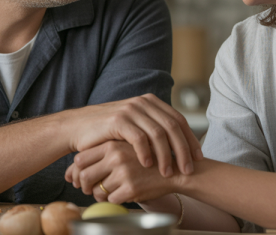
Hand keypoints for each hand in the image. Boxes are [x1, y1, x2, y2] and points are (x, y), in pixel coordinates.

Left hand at [65, 140, 179, 203]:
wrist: (177, 168)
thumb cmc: (147, 158)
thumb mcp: (124, 148)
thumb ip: (100, 155)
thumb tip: (69, 173)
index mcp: (112, 143)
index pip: (79, 159)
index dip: (77, 172)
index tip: (83, 177)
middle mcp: (115, 156)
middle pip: (83, 176)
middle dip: (85, 186)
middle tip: (90, 188)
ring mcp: (123, 171)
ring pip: (97, 191)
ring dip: (101, 194)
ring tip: (112, 189)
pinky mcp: (131, 187)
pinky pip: (111, 200)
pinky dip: (115, 199)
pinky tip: (124, 193)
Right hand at [67, 94, 201, 177]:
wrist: (77, 128)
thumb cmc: (107, 132)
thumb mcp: (134, 125)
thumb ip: (153, 128)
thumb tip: (179, 143)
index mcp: (150, 102)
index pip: (178, 120)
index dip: (190, 139)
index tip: (198, 157)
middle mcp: (143, 102)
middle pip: (172, 126)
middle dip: (183, 150)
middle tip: (188, 169)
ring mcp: (130, 110)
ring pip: (158, 134)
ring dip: (166, 155)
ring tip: (168, 172)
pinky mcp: (118, 120)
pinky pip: (139, 138)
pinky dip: (146, 153)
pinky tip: (148, 166)